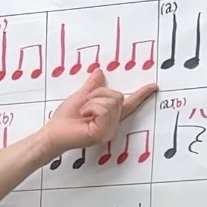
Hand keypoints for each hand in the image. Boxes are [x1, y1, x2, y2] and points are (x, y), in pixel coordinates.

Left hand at [40, 70, 158, 153]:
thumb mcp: (80, 97)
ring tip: (83, 113)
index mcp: (109, 115)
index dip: (142, 94)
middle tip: (84, 105)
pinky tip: (83, 117)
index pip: (129, 103)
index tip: (153, 86)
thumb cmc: (64, 120)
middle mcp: (112, 124)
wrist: (52, 133)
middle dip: (98, 94)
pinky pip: (103, 110)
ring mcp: (108, 130)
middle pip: (117, 96)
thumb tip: (99, 72)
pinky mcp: (102, 134)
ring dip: (92, 102)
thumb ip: (92, 86)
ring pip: (111, 101)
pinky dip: (90, 108)